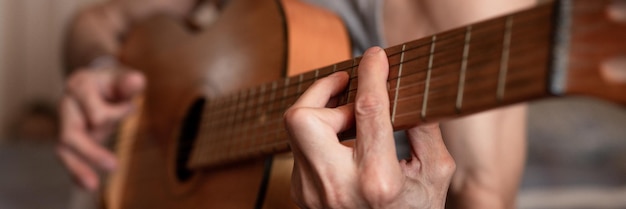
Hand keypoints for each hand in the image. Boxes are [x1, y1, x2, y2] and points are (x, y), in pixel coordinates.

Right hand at [57, 64, 144, 190]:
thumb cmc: (114, 80)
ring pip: (64, 149)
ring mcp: (65, 121)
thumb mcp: (123, 77)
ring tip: (93, 186)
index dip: (117, 115)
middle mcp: (66, 104)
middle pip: (71, 134)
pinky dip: (76, 171)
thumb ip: (129, 82)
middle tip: (115, 166)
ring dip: (78, 169)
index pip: (96, 112)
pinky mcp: (69, 135)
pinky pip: (69, 156)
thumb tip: (138, 81)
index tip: (133, 107)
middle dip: (91, 152)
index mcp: (79, 86)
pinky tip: (87, 184)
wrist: (99, 80)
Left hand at [284, 47, 455, 207]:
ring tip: (351, 119)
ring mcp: (311, 193)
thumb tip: (409, 91)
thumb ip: (424, 131)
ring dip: (324, 114)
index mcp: (376, 182)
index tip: (375, 56)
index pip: (367, 112)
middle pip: (302, 118)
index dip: (371, 75)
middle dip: (322, 92)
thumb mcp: (435, 177)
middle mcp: (335, 188)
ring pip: (296, 130)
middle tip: (349, 88)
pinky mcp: (301, 193)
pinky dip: (321, 136)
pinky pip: (301, 148)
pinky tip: (344, 144)